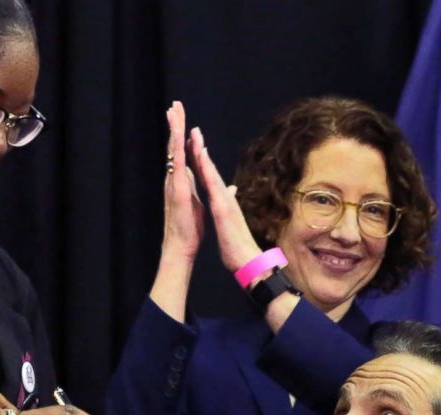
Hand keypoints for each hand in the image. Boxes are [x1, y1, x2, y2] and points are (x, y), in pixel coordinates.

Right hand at [161, 100, 204, 265]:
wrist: (182, 245)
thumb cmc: (189, 228)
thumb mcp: (197, 203)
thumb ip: (198, 189)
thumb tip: (200, 179)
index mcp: (182, 181)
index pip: (182, 153)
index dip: (182, 136)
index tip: (182, 118)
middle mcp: (175, 178)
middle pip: (174, 145)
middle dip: (175, 124)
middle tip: (174, 105)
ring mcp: (174, 182)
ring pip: (173, 149)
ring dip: (174, 129)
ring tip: (173, 110)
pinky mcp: (177, 188)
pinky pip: (177, 163)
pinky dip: (177, 147)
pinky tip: (178, 133)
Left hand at [189, 126, 264, 276]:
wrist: (247, 259)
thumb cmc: (237, 244)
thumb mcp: (230, 222)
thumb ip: (229, 206)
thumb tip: (230, 195)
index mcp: (222, 201)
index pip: (209, 176)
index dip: (201, 159)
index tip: (195, 142)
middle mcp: (223, 197)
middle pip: (210, 169)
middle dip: (200, 148)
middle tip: (193, 128)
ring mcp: (224, 201)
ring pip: (212, 173)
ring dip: (203, 154)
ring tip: (195, 135)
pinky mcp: (222, 208)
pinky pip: (213, 187)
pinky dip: (208, 172)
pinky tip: (202, 161)